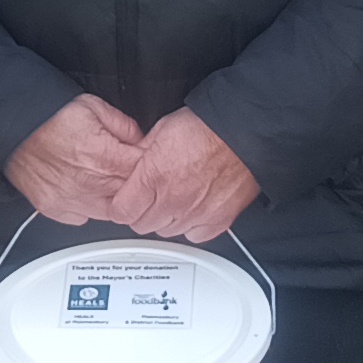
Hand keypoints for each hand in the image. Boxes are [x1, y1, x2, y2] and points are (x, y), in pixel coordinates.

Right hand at [6, 95, 145, 226]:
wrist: (12, 127)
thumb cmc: (48, 117)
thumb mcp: (92, 106)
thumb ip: (124, 125)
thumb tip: (141, 140)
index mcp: (104, 156)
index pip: (145, 173)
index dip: (149, 165)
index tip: (145, 159)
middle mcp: (90, 183)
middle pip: (131, 196)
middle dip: (134, 184)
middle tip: (125, 168)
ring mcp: (73, 200)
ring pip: (111, 212)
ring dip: (113, 198)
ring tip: (105, 179)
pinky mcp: (56, 208)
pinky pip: (83, 218)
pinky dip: (89, 207)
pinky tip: (87, 190)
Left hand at [109, 107, 260, 242]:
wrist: (243, 132)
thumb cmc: (206, 127)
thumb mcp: (161, 130)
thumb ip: (141, 153)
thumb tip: (128, 163)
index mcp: (153, 176)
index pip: (121, 211)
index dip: (119, 205)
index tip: (123, 200)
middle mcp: (173, 199)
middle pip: (141, 225)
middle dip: (140, 212)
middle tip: (149, 197)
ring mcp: (196, 213)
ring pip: (167, 231)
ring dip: (165, 219)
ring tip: (173, 199)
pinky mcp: (218, 220)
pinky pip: (195, 236)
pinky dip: (191, 226)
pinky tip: (192, 210)